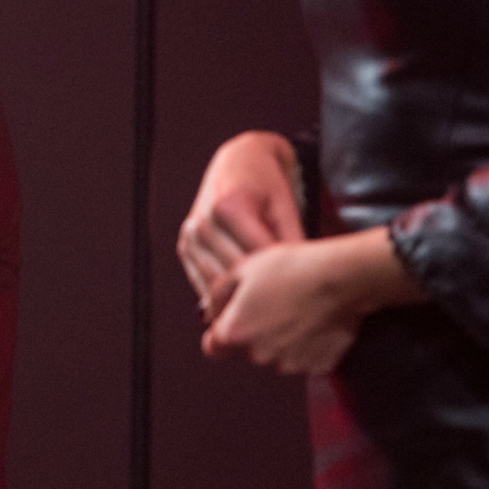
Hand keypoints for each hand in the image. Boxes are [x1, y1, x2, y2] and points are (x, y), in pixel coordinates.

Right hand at [178, 131, 304, 309]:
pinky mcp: (184, 247)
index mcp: (229, 208)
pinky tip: (238, 312)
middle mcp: (202, 222)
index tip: (297, 306)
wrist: (236, 161)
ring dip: (234, 306)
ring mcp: (189, 236)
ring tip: (259, 327)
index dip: (277, 285)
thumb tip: (304, 282)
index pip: (256, 260)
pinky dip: (219, 300)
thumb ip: (290, 243)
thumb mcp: (285, 208)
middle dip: (257, 300)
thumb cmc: (266, 183)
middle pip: (233, 276)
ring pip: (214, 285)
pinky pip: (202, 283)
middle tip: (280, 325)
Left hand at [201, 227, 423, 375]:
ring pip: (278, 355)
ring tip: (298, 311)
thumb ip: (217, 295)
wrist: (343, 276)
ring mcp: (291, 364)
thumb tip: (209, 313)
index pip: (214, 348)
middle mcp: (259, 355)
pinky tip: (316, 322)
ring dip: (283, 341)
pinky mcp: (319, 366)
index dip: (221, 335)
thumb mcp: (241, 269)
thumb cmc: (290, 267)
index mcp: (234, 333)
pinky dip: (309, 346)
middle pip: (249, 350)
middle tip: (275, 306)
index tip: (235, 322)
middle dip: (256, 333)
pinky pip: (306, 359)